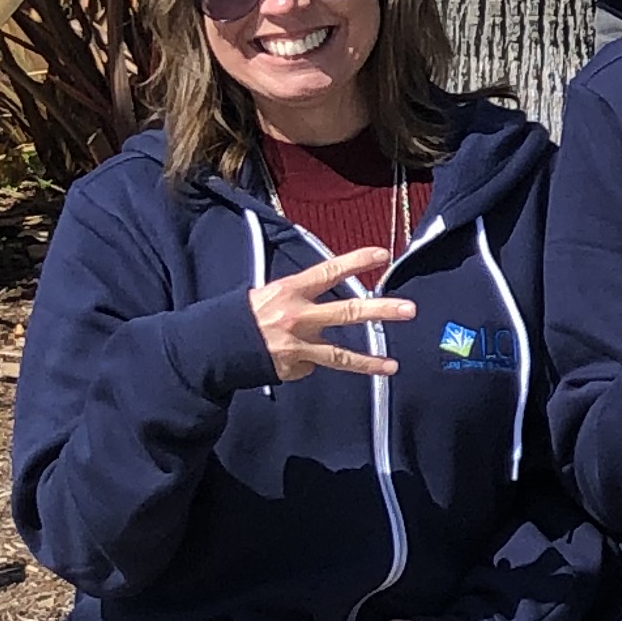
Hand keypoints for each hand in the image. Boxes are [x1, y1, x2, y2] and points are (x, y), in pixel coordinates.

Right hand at [249, 244, 409, 380]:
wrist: (212, 347)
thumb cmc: (241, 316)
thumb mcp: (266, 295)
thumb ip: (298, 296)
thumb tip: (323, 300)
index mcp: (289, 291)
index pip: (329, 271)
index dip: (356, 261)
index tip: (383, 253)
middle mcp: (298, 316)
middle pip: (348, 312)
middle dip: (381, 310)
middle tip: (409, 309)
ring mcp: (298, 345)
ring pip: (340, 354)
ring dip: (369, 361)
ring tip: (392, 366)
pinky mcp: (293, 367)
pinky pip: (312, 365)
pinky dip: (310, 363)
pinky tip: (297, 361)